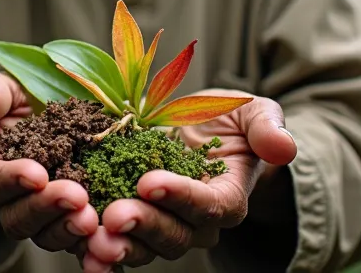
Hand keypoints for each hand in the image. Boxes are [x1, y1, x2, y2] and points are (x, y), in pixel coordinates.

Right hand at [0, 74, 100, 254]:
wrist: (47, 118)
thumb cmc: (21, 103)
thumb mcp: (5, 90)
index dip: (11, 181)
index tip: (37, 174)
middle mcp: (11, 203)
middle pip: (18, 219)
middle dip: (47, 209)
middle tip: (76, 197)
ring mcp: (44, 217)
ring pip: (48, 235)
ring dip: (69, 230)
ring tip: (93, 219)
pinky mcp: (72, 222)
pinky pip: (79, 242)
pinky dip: (93, 247)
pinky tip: (111, 244)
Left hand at [80, 90, 297, 269]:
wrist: (195, 131)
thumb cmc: (228, 120)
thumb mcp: (252, 113)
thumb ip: (267, 128)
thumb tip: (284, 148)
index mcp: (227, 199)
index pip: (208, 205)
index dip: (181, 196)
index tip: (150, 180)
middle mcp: (195, 224)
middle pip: (173, 234)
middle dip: (143, 225)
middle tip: (114, 215)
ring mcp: (162, 228)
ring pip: (143, 247)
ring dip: (117, 246)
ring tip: (92, 238)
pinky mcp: (132, 225)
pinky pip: (116, 243)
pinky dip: (95, 248)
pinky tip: (76, 245)